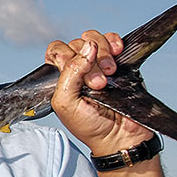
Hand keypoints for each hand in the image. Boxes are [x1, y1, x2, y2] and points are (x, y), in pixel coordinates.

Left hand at [44, 31, 153, 155]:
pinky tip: (118, 52)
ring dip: (102, 54)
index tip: (76, 73)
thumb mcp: (66, 103)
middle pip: (77, 44)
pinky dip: (114, 41)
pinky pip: (113, 40)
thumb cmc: (90, 125)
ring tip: (110, 73)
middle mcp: (78, 68)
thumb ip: (69, 74)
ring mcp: (98, 64)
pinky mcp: (119, 62)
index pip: (57, 51)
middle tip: (97, 84)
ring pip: (94, 39)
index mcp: (61, 77)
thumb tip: (88, 48)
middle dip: (88, 62)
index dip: (65, 56)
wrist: (120, 137)